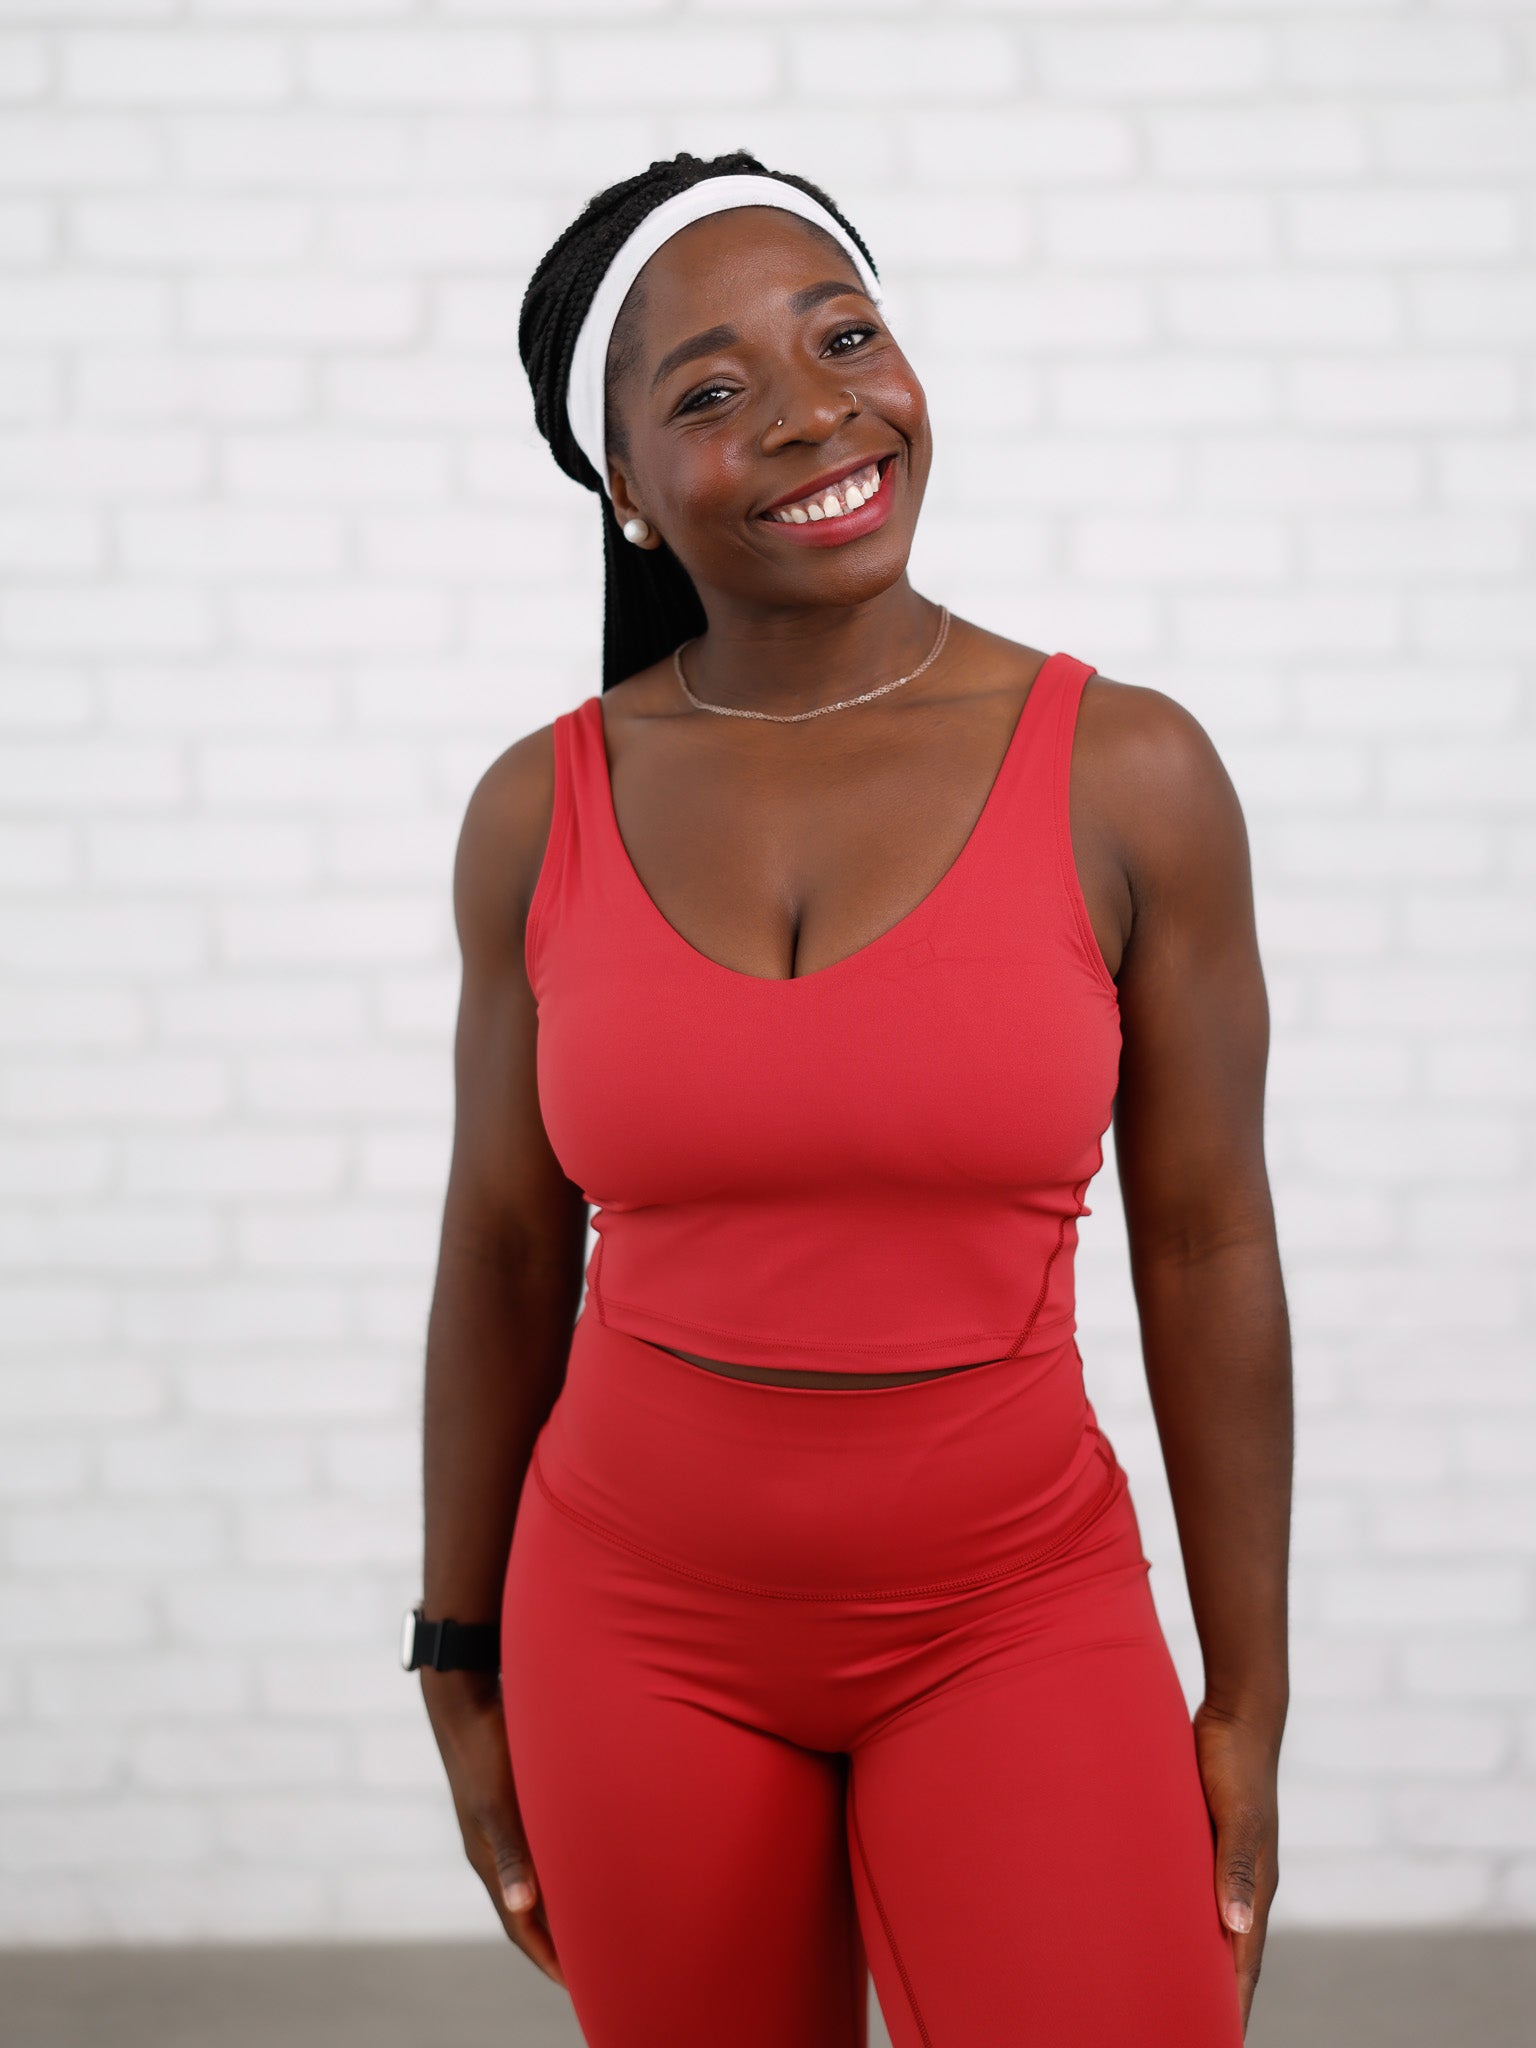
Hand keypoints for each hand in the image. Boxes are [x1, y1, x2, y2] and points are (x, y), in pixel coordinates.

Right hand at [420, 1667, 566, 1989]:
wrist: (465, 1695)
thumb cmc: (486, 1746)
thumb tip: (520, 1908)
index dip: (547, 1957)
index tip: (577, 1985)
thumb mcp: (499, 1801)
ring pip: (534, 1879)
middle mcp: (494, 1848)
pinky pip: (538, 1849)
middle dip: (557, 1940)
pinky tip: (580, 1861)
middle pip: (527, 1910)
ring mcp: (500, 1825)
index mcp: (489, 1858)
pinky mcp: (511, 1801)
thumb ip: (512, 1853)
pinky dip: (559, 1868)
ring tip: (593, 1922)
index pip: (519, 1926)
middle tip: (595, 1963)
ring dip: (559, 1905)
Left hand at [1192, 1697, 1280, 2036]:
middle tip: (1188, 2027)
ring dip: (1200, 1960)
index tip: (1218, 2040)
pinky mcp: (1209, 1839)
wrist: (1238, 1712)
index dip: (1231, 2004)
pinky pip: (1198, 1893)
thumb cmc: (1235, 1760)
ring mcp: (1228, 1861)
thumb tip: (1237, 1929)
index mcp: (1256, 1886)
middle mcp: (1245, 1882)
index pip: (1244, 1964)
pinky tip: (1163, 1925)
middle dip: (1216, 1995)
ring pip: (1214, 1926)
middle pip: (1232, 1955)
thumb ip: (1236, 1866)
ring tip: (1176, 1992)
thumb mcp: (1236, 1813)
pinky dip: (1188, 1920)